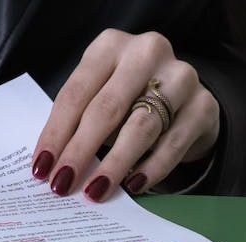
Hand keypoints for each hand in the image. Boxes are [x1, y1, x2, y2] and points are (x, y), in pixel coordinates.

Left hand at [31, 29, 218, 201]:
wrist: (182, 96)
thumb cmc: (127, 97)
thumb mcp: (98, 95)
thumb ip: (77, 122)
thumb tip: (51, 166)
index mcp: (109, 46)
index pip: (75, 94)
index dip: (56, 134)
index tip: (42, 168)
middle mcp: (146, 53)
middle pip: (106, 108)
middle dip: (80, 151)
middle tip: (63, 183)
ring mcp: (180, 77)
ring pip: (141, 127)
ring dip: (114, 164)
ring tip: (95, 190)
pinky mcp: (204, 105)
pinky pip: (173, 143)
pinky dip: (151, 168)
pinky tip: (133, 186)